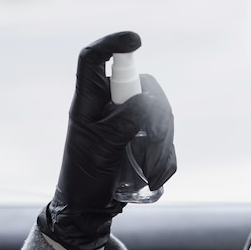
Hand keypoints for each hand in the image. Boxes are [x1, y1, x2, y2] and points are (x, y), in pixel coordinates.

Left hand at [37, 31, 176, 249]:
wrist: (90, 208)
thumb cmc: (84, 177)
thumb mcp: (100, 149)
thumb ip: (121, 122)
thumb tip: (145, 102)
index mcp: (89, 102)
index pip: (93, 60)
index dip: (112, 43)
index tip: (136, 41)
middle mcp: (109, 106)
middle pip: (142, 88)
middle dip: (155, 117)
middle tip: (152, 141)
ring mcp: (128, 121)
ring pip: (160, 114)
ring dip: (162, 145)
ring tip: (150, 172)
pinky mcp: (142, 138)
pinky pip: (166, 138)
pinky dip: (166, 158)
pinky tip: (156, 177)